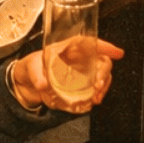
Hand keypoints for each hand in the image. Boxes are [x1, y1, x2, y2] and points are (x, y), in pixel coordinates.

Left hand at [9, 37, 124, 112]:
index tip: (117, 53)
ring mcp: (81, 72)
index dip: (105, 46)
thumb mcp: (29, 66)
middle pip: (100, 60)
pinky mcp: (80, 85)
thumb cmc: (30, 67)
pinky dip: (97, 94)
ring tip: (96, 97)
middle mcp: (78, 58)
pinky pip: (94, 88)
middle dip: (104, 72)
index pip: (90, 42)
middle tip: (98, 85)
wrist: (26, 84)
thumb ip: (36, 74)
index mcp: (68, 47)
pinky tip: (93, 100)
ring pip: (101, 74)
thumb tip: (43, 84)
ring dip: (103, 85)